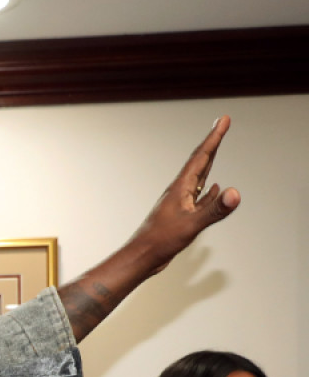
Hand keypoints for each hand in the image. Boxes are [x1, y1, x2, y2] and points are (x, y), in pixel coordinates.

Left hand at [125, 115, 240, 276]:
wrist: (142, 257)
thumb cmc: (160, 241)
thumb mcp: (191, 224)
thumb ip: (214, 210)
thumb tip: (234, 193)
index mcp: (181, 188)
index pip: (202, 156)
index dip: (215, 137)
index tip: (224, 120)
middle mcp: (180, 191)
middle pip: (200, 161)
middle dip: (213, 142)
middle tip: (223, 124)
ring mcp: (180, 202)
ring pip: (200, 176)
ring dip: (210, 161)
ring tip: (217, 147)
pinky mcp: (181, 214)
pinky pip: (199, 196)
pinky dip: (210, 189)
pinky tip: (215, 188)